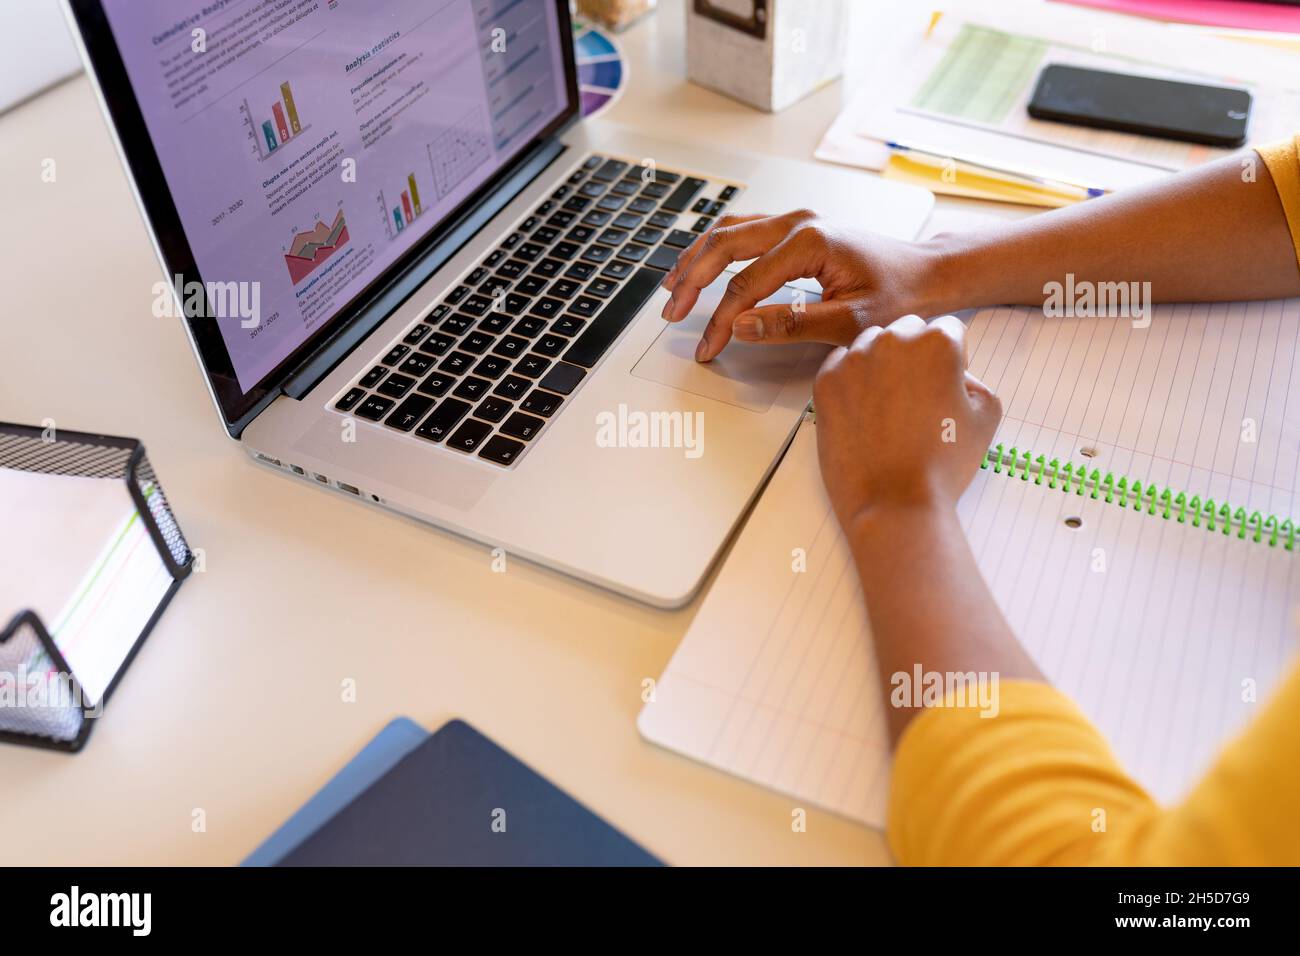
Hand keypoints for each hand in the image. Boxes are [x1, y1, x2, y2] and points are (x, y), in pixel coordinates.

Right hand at [660, 209, 944, 361]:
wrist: (928, 273)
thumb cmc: (901, 294)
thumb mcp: (850, 321)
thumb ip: (793, 325)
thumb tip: (743, 327)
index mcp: (809, 242)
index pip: (746, 285)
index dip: (719, 320)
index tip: (708, 347)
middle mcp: (798, 223)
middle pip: (724, 247)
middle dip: (692, 282)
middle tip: (672, 313)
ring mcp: (796, 221)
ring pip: (728, 232)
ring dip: (696, 259)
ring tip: (672, 287)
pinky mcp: (796, 228)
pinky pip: (743, 230)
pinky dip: (715, 248)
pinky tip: (700, 263)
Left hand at [812, 315, 1000, 529]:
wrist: (895, 501)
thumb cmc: (942, 464)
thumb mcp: (985, 416)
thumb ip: (975, 380)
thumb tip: (955, 373)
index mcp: (937, 342)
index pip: (947, 330)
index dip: (952, 357)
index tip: (945, 383)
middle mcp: (893, 341)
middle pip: (906, 332)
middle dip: (913, 355)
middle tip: (916, 396)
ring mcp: (855, 360)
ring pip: (870, 345)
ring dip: (880, 364)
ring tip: (888, 407)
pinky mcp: (826, 382)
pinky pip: (840, 366)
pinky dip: (851, 381)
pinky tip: (864, 412)